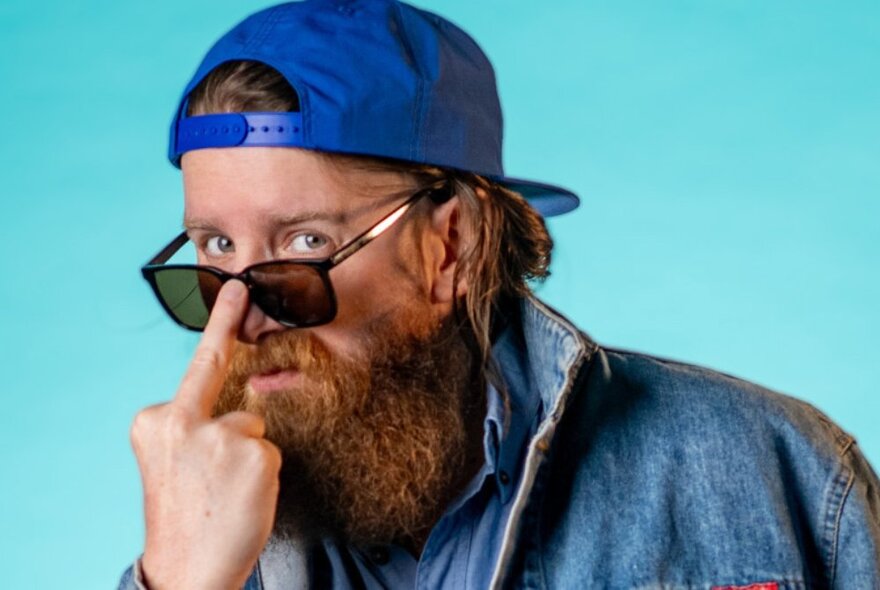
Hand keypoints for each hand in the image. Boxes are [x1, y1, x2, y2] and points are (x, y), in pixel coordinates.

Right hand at [130, 281, 281, 589]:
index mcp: (155, 421)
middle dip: (226, 322)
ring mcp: (220, 434)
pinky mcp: (255, 453)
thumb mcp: (173, 463)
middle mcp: (181, 419)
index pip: (194, 368)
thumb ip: (195, 427)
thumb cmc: (185, 515)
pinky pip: (270, 451)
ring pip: (251, 427)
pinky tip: (241, 497)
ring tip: (224, 492)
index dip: (218, 325)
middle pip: (218, 370)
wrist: (188, 569)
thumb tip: (237, 405)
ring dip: (247, 455)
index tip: (233, 291)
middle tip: (237, 290)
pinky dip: (263, 474)